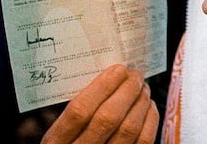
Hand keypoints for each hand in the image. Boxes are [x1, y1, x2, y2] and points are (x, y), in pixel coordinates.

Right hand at [41, 64, 157, 143]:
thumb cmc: (73, 140)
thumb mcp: (61, 131)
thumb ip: (78, 109)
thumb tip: (110, 77)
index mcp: (56, 142)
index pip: (79, 111)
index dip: (101, 87)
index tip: (118, 69)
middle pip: (107, 118)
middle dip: (126, 91)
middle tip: (135, 75)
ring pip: (128, 129)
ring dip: (140, 102)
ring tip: (143, 88)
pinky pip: (143, 140)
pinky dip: (150, 119)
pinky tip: (148, 106)